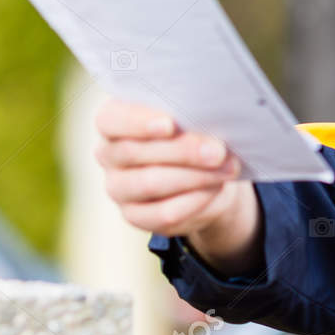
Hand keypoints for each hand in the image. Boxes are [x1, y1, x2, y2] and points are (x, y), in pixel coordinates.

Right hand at [93, 98, 262, 274]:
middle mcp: (107, 154)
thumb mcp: (189, 120)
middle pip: (135, 152)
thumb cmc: (191, 134)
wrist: (203, 174)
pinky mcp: (135, 216)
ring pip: (151, 183)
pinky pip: (164, 212)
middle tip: (217, 151)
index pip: (112, 119)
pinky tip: (215, 189)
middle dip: (181, 151)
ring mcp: (117, 188)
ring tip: (227, 169)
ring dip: (194, 176)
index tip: (170, 124)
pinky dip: (194, 200)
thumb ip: (189, 118)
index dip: (138, 122)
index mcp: (113, 121)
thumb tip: (209, 127)